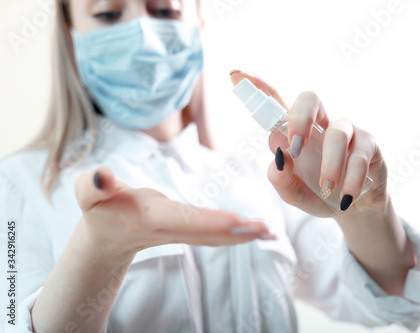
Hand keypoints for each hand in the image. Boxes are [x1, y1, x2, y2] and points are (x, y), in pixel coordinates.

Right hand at [74, 167, 274, 258]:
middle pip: (209, 232)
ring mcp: (181, 234)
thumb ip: (93, 186)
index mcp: (151, 218)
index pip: (185, 220)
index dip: (212, 221)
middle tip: (268, 230)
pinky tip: (257, 231)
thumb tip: (100, 175)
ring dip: (243, 235)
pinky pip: (215, 234)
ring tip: (270, 232)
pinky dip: (237, 233)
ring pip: (216, 236)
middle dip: (238, 232)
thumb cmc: (99, 209)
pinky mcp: (187, 232)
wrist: (106, 236)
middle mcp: (171, 228)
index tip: (238, 221)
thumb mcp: (88, 194)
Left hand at [230, 71, 388, 219]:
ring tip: (326, 188)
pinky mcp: (368, 144)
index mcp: (295, 132)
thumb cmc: (319, 194)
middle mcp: (319, 124)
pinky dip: (351, 179)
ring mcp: (346, 131)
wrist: (353, 210)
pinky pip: (359, 156)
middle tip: (294, 148)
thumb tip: (279, 158)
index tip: (235, 74)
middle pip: (310, 98)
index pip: (276, 104)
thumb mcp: (295, 194)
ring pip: (337, 132)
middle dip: (300, 118)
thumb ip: (282, 181)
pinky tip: (346, 197)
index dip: (257, 87)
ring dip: (329, 164)